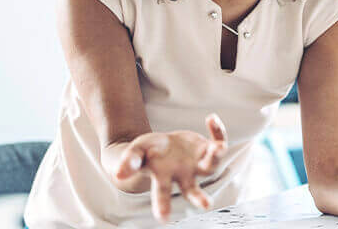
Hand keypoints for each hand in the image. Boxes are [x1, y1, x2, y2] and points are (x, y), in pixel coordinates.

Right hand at [100, 113, 228, 222]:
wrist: (161, 146)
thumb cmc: (147, 152)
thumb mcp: (136, 152)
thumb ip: (129, 161)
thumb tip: (118, 174)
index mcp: (163, 179)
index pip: (162, 193)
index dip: (162, 205)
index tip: (162, 219)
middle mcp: (184, 175)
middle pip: (192, 190)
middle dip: (199, 197)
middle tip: (206, 205)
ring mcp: (197, 163)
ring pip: (211, 165)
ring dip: (215, 157)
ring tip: (219, 147)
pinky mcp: (206, 149)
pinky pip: (217, 140)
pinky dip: (217, 131)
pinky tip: (211, 119)